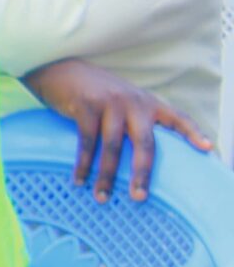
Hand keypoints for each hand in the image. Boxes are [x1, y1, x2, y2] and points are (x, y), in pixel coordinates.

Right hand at [24, 56, 210, 203]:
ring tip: (102, 197)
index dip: (193, 133)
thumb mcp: (122, 100)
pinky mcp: (86, 105)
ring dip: (106, 175)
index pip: (177, 118)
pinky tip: (79, 179)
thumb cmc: (94, 91)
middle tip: (138, 197)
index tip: (207, 148)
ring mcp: (110, 103)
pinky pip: (87, 141)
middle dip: (141, 172)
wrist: (59, 68)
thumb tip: (141, 156)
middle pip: (144, 143)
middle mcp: (133, 102)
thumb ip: (135, 120)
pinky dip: (83, 164)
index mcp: (147, 102)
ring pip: (113, 146)